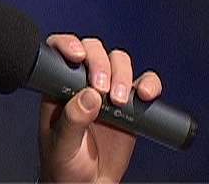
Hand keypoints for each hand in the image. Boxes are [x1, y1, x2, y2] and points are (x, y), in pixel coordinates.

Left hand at [38, 35, 162, 182]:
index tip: (77, 56)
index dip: (68, 44)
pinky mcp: (131, 104)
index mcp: (58, 86)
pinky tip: (145, 96)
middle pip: (94, 51)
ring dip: (123, 73)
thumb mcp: (62, 144)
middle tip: (102, 90)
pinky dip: (149, 83)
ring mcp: (107, 91)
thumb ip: (72, 120)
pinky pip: (144, 84)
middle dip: (100, 63)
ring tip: (120, 101)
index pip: (60, 51)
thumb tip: (89, 95)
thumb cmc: (64, 165)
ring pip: (118, 61)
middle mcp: (82, 82)